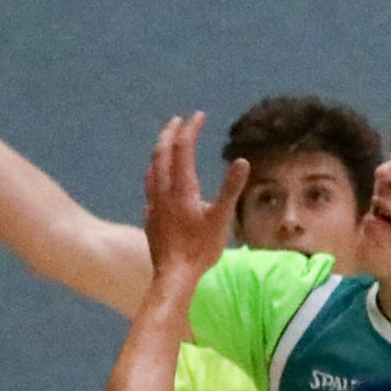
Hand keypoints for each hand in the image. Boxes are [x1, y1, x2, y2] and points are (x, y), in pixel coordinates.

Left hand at [143, 113, 247, 287]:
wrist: (173, 275)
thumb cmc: (199, 248)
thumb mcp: (221, 218)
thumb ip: (230, 188)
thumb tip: (241, 161)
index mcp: (182, 187)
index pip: (183, 148)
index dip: (190, 129)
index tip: (198, 115)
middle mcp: (164, 190)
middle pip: (162, 153)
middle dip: (170, 134)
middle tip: (177, 121)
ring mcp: (154, 204)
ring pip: (152, 170)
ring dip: (159, 152)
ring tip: (164, 145)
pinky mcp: (150, 219)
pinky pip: (149, 190)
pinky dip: (154, 177)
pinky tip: (156, 184)